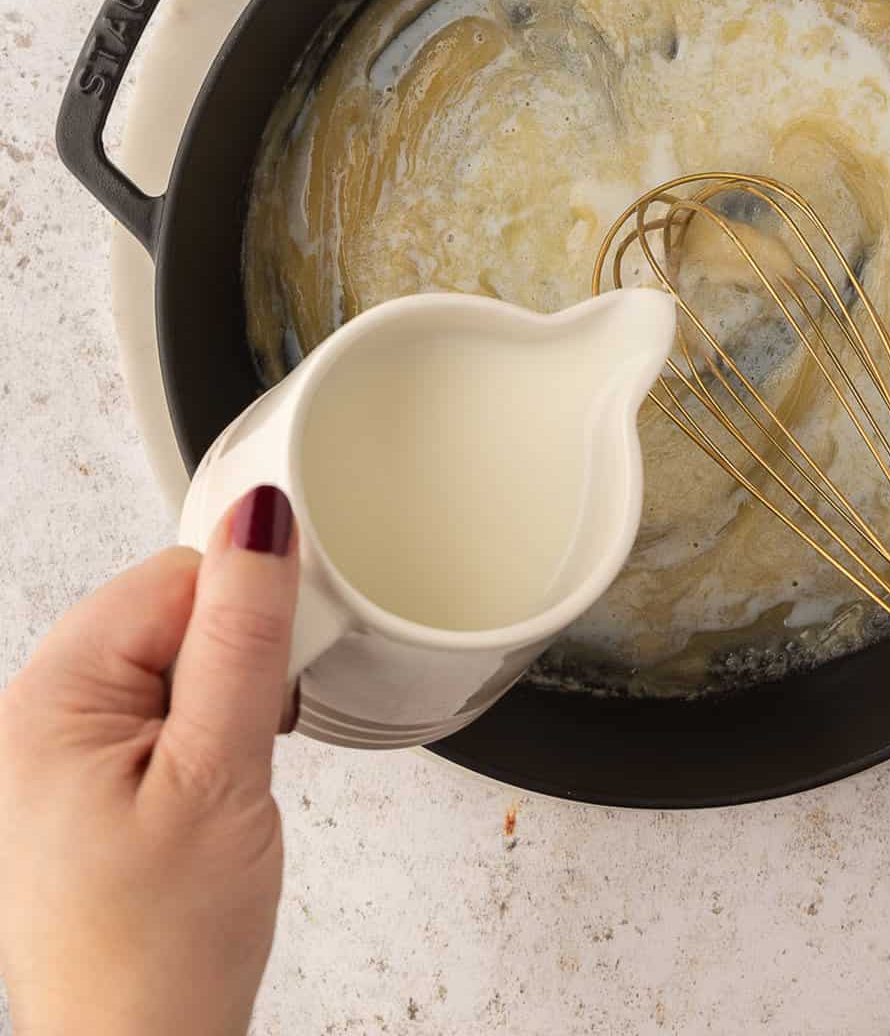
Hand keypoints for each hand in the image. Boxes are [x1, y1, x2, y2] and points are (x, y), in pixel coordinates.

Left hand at [0, 486, 298, 1035]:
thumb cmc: (156, 956)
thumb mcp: (219, 776)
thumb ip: (243, 636)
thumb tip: (260, 518)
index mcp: (47, 698)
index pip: (175, 576)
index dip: (246, 619)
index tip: (270, 688)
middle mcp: (32, 717)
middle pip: (170, 614)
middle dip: (234, 668)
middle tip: (242, 757)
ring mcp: (51, 758)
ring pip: (172, 665)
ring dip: (221, 710)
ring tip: (222, 792)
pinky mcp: (79, 792)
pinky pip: (158, 718)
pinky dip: (201, 746)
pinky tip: (205, 807)